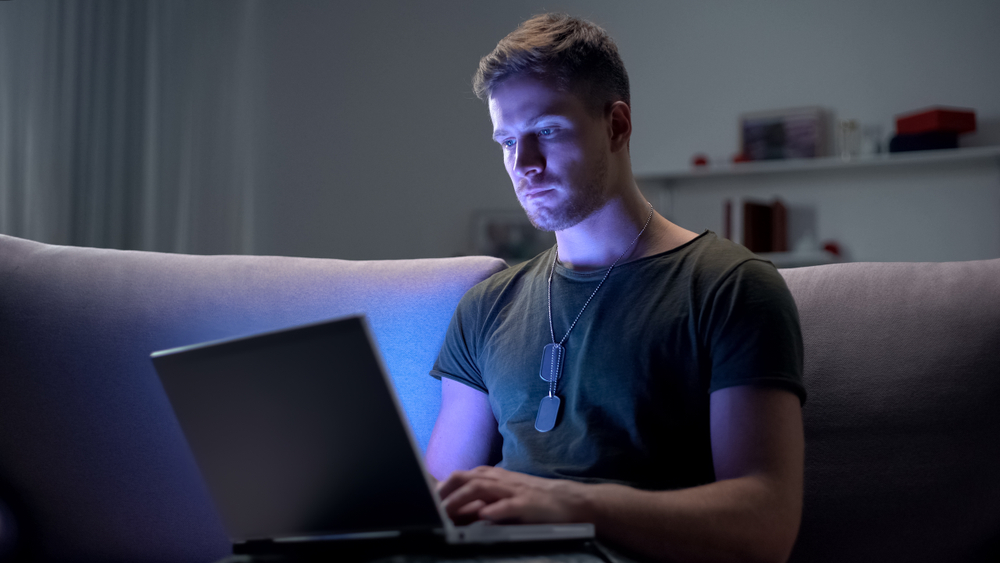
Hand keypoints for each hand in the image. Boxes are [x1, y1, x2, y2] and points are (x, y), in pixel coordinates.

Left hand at [436, 466, 592, 524]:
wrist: (569, 501)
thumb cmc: (535, 500)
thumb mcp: (505, 495)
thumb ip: (482, 500)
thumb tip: (454, 510)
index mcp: (494, 477)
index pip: (462, 476)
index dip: (442, 487)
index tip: (426, 500)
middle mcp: (501, 480)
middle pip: (466, 478)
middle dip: (446, 491)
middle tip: (430, 507)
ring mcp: (514, 491)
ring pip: (482, 488)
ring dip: (461, 500)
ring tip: (446, 513)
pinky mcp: (528, 504)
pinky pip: (509, 505)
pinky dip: (495, 509)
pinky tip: (484, 516)